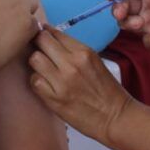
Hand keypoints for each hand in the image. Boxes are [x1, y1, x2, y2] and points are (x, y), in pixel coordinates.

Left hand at [28, 27, 131, 142]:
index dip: (45, 33)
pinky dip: (37, 80)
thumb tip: (52, 37)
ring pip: (34, 59)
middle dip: (38, 43)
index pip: (54, 33)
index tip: (43, 37)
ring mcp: (62, 82)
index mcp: (84, 52)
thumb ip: (73, 50)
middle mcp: (72, 64)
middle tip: (40, 51)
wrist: (115, 117)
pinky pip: (34, 81)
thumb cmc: (107, 90)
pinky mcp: (54, 99)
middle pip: (41, 41)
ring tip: (42, 69)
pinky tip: (45, 83)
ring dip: (36, 62)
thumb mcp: (95, 61)